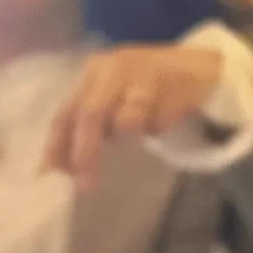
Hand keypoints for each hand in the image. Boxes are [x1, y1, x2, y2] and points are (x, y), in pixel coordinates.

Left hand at [43, 44, 222, 188]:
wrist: (202, 67)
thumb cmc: (146, 90)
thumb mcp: (110, 100)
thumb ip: (86, 126)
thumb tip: (62, 169)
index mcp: (92, 73)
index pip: (65, 114)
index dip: (55, 148)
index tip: (50, 179)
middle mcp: (115, 67)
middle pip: (91, 115)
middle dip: (85, 153)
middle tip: (85, 185)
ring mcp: (147, 72)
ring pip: (127, 120)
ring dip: (129, 136)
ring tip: (141, 131)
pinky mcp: (177, 83)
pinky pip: (159, 122)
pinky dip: (158, 128)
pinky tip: (166, 118)